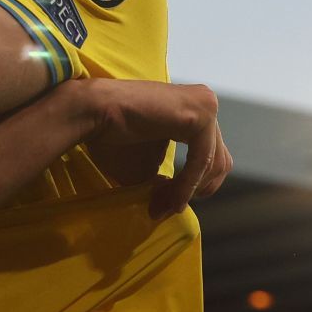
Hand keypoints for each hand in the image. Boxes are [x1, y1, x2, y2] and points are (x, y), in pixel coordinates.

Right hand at [80, 80, 232, 218]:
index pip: (209, 156)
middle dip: (192, 192)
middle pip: (218, 161)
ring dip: (187, 192)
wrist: (93, 111)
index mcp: (193, 109)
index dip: (190, 186)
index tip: (164, 206)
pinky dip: (188, 185)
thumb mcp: (147, 164)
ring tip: (162, 206)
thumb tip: (179, 202)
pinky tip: (173, 200)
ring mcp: (205, 104)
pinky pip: (203, 161)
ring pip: (213, 164)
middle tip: (164, 210)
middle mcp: (204, 101)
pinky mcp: (201, 114)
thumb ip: (170, 180)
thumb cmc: (111, 135)